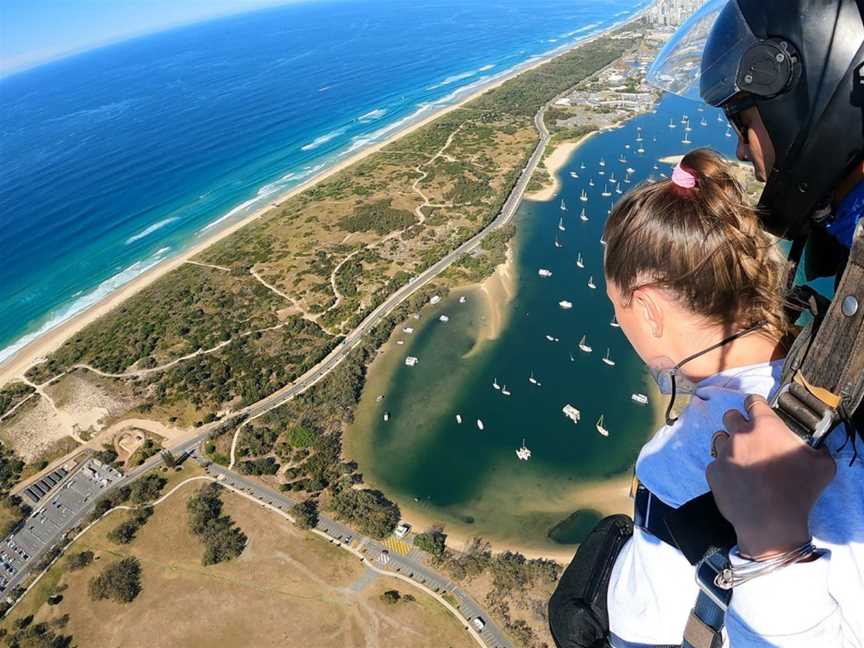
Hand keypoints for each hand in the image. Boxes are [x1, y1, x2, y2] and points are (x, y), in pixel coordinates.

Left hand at [706, 394, 836, 558]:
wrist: (770, 521)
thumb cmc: (799, 492)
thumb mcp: (822, 466)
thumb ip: (818, 450)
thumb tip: (818, 449)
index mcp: (765, 426)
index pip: (753, 401)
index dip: (755, 404)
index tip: (757, 409)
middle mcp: (740, 435)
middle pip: (730, 416)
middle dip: (738, 422)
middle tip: (749, 436)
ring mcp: (723, 453)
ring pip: (720, 438)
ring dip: (729, 444)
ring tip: (743, 459)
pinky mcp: (713, 471)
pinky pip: (715, 464)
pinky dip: (724, 469)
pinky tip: (736, 480)